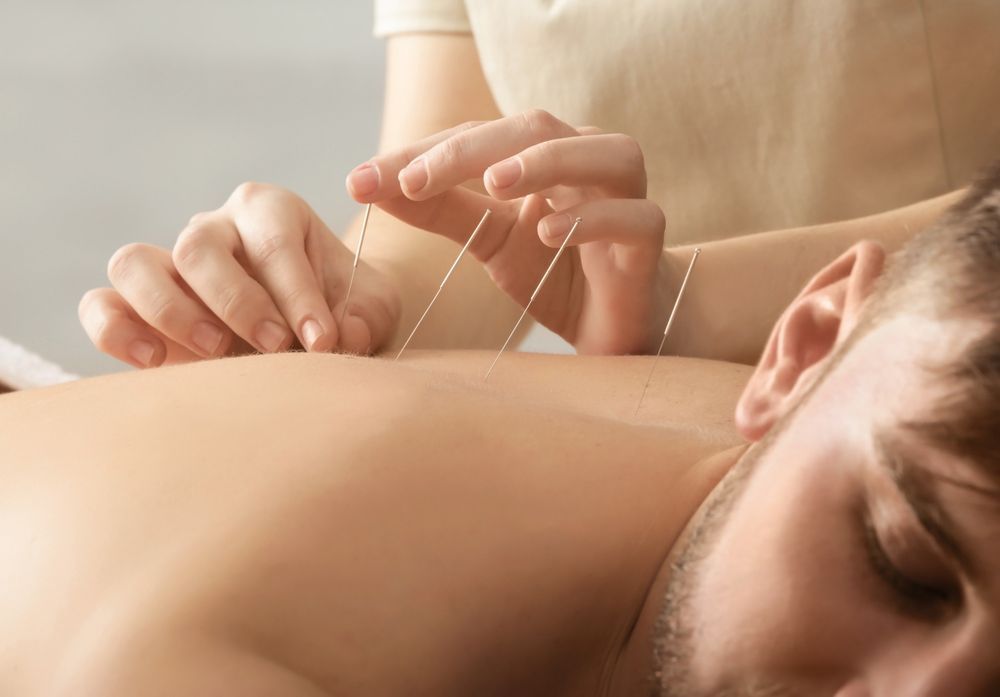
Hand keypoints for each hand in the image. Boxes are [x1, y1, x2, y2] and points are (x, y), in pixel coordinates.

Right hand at [80, 183, 400, 367]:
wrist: (313, 333)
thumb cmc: (344, 311)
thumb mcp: (371, 308)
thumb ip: (364, 316)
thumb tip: (341, 333)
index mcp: (272, 211)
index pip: (274, 242)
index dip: (298, 294)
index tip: (323, 341)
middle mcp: (214, 227)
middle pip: (199, 245)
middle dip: (238, 302)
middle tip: (275, 347)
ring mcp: (169, 263)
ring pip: (135, 263)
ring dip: (172, 311)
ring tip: (217, 353)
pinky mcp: (137, 305)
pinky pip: (102, 304)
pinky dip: (116, 330)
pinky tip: (154, 362)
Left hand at [345, 110, 668, 354]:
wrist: (617, 326)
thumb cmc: (557, 274)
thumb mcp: (489, 242)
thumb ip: (440, 209)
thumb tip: (367, 184)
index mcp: (543, 153)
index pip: (477, 137)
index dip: (421, 154)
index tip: (361, 182)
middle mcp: (586, 157)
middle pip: (532, 128)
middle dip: (468, 151)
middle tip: (413, 181)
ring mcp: (625, 193)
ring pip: (596, 153)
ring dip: (542, 162)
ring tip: (493, 184)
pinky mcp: (648, 236)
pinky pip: (628, 216)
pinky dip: (588, 219)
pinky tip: (547, 233)